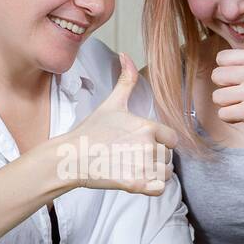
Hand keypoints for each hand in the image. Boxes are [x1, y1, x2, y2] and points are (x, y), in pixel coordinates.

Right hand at [53, 53, 177, 194]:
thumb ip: (126, 80)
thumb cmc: (91, 130)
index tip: (142, 143)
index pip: (172, 138)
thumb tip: (126, 55)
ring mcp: (142, 167)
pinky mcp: (136, 185)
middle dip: (155, 158)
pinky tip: (136, 180)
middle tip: (131, 156)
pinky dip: (152, 187)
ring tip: (133, 167)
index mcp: (148, 127)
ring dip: (154, 173)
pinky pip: (160, 189)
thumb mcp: (112, 103)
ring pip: (165, 173)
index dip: (161, 142)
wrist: (71, 157)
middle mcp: (149, 146)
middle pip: (168, 157)